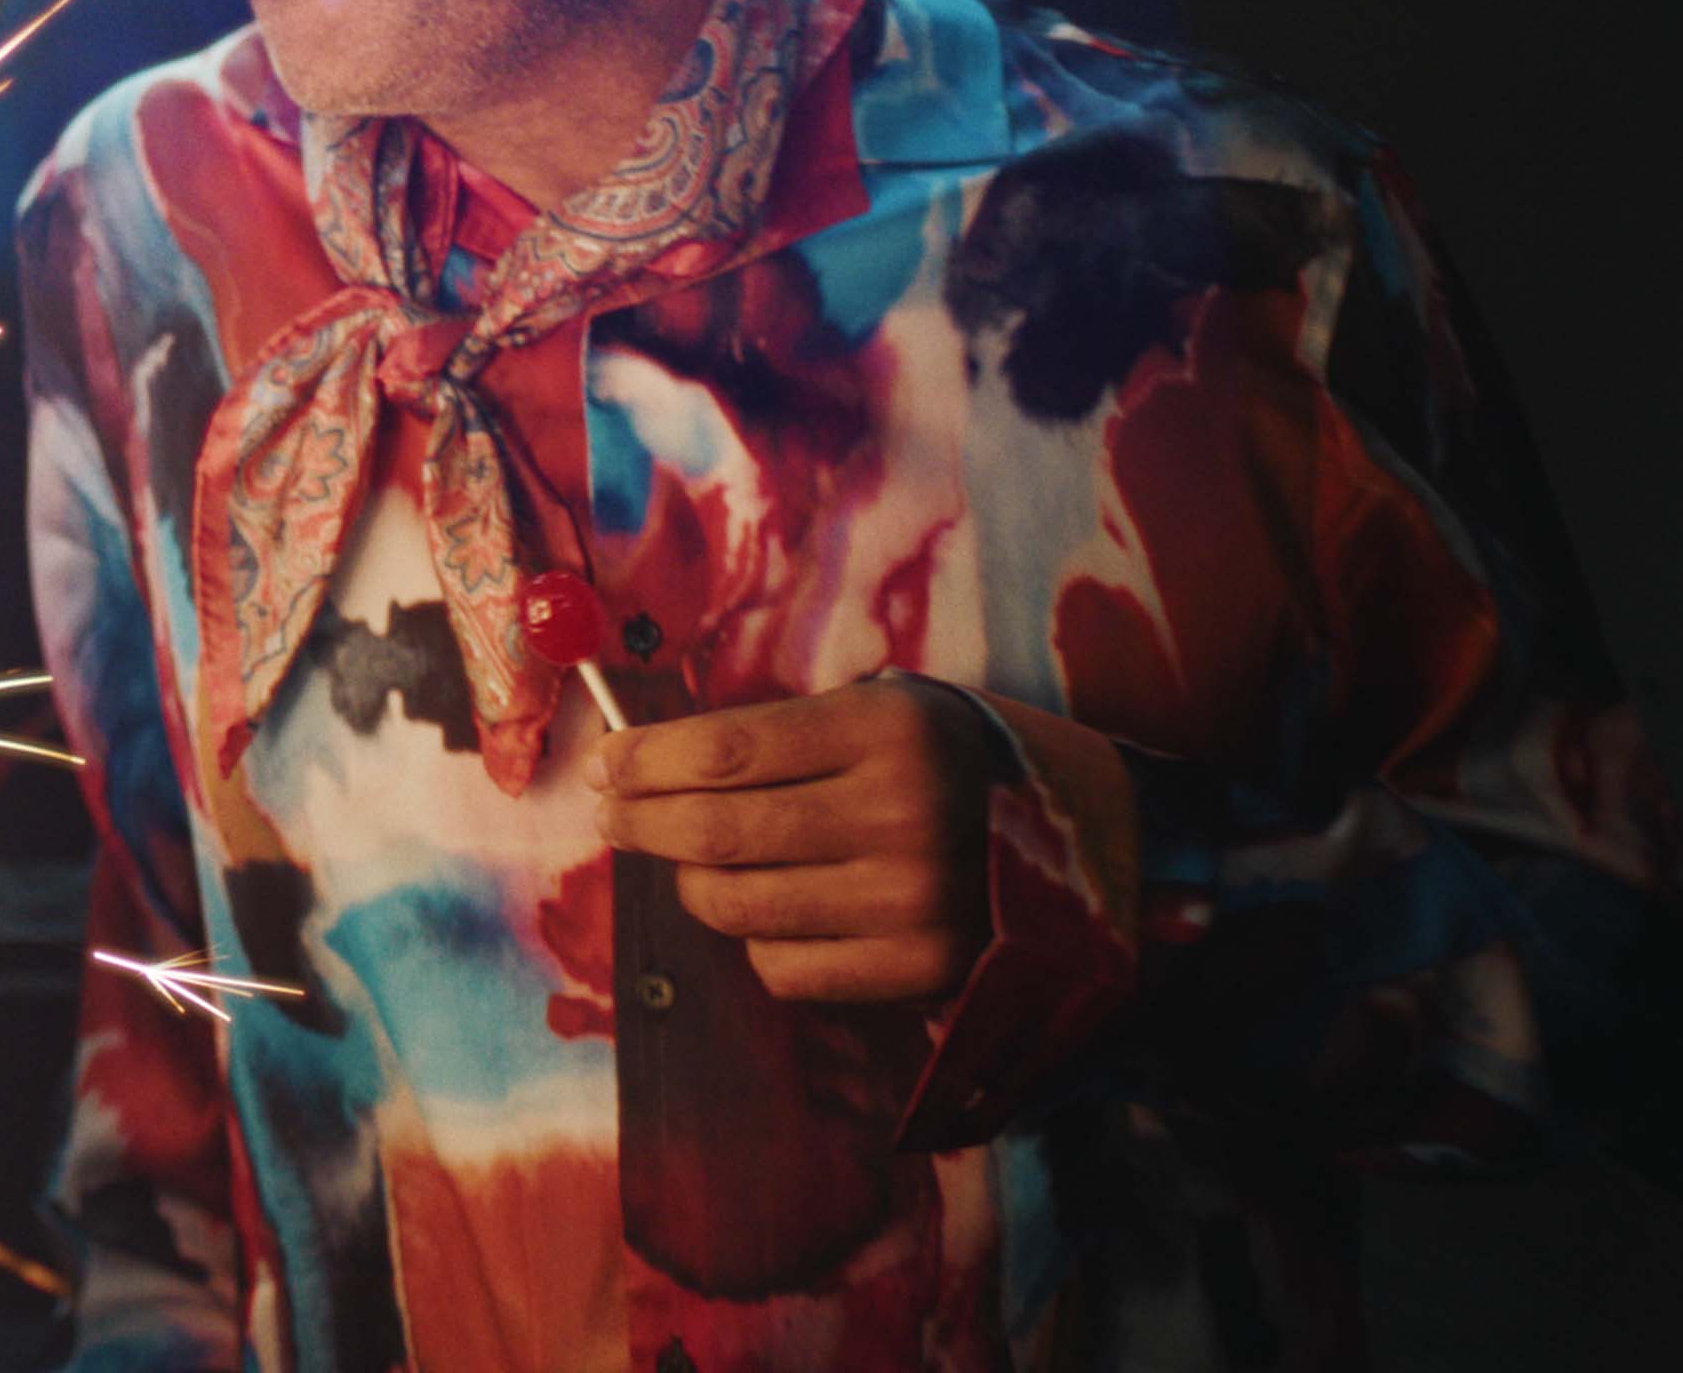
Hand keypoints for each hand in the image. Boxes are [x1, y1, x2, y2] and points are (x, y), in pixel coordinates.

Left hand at [592, 678, 991, 1003]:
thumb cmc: (943, 760)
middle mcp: (903, 815)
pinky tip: (776, 909)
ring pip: (735, 904)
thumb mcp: (878, 710)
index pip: (725, 750)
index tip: (604, 764)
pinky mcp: (918, 972)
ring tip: (694, 859)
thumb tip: (633, 762)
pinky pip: (780, 967)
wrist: (1078, 838)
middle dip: (640, 821)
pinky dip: (755, 939)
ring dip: (692, 882)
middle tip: (612, 814)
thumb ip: (771, 732)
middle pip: (715, 830)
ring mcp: (912, 902)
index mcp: (889, 731)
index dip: (645, 760)